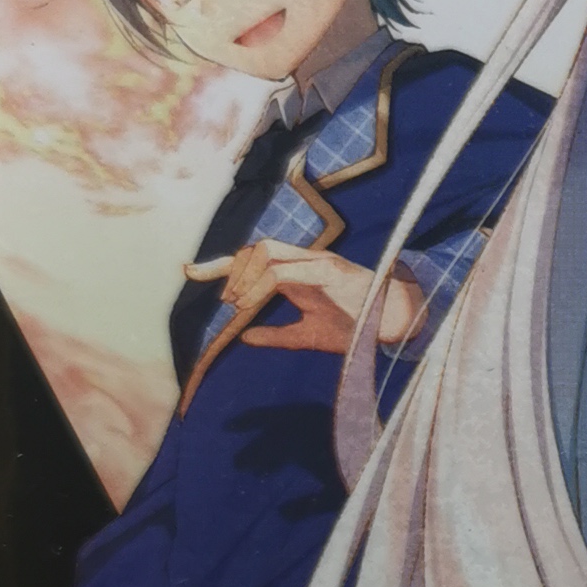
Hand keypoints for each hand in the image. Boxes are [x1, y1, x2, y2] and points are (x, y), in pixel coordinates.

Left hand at [219, 243, 423, 356]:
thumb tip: (244, 337)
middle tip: (225, 300)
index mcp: (300, 272)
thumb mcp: (308, 335)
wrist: (395, 325)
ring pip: (266, 252)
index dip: (221, 264)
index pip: (255, 258)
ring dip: (244, 277)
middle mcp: (306, 260)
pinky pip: (284, 271)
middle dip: (229, 268)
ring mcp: (317, 262)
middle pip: (255, 249)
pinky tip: (251, 303)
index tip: (191, 272)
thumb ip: (276, 334)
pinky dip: (261, 285)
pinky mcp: (327, 270)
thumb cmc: (357, 327)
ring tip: (237, 303)